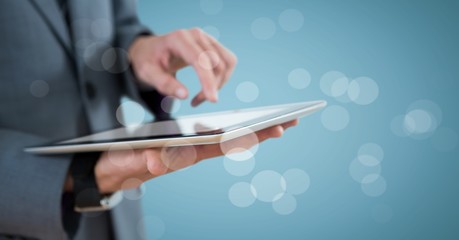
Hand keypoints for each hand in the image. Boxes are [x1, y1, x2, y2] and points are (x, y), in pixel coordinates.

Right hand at [89, 120, 297, 192]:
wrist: (111, 169)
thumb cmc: (121, 164)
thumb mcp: (128, 161)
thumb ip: (141, 160)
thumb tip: (159, 161)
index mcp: (184, 155)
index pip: (222, 145)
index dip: (248, 136)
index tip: (274, 129)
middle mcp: (193, 152)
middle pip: (232, 141)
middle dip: (262, 132)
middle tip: (290, 123)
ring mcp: (190, 148)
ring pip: (227, 139)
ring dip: (253, 130)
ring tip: (278, 122)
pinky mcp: (184, 144)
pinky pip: (213, 136)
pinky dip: (233, 129)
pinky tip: (245, 125)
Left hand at [129, 29, 236, 106]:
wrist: (150, 51)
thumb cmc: (148, 61)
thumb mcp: (148, 74)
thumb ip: (164, 84)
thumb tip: (184, 95)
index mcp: (179, 39)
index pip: (201, 61)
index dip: (208, 81)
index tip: (212, 99)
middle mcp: (196, 35)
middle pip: (217, 64)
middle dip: (212, 86)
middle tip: (196, 101)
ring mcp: (206, 38)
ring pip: (227, 63)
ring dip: (219, 83)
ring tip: (202, 95)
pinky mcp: (213, 44)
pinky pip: (227, 62)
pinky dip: (221, 78)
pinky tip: (208, 86)